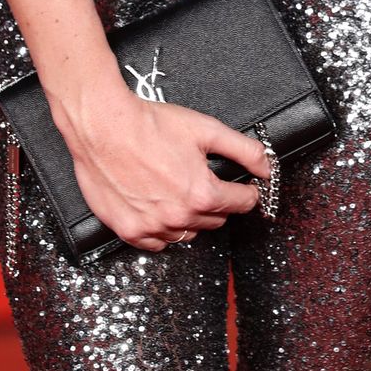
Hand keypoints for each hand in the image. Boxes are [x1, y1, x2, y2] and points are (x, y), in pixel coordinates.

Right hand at [60, 85, 270, 252]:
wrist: (104, 127)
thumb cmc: (150, 126)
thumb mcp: (207, 130)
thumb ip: (244, 150)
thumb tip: (266, 165)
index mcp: (202, 194)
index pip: (242, 203)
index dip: (247, 191)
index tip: (245, 187)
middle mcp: (178, 217)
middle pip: (215, 219)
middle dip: (217, 201)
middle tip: (206, 181)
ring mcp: (152, 227)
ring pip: (188, 233)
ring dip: (191, 217)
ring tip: (181, 191)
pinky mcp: (128, 231)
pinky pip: (157, 243)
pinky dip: (163, 230)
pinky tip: (161, 208)